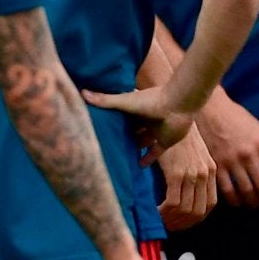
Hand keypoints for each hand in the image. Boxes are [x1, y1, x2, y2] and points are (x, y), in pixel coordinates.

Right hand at [83, 81, 198, 152]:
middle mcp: (145, 119)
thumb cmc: (150, 101)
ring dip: (134, 147)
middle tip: (107, 146)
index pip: (121, 116)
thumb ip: (104, 100)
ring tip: (120, 157)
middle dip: (123, 136)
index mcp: (136, 108)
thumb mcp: (124, 102)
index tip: (99, 129)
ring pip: (142, 141)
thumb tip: (81, 92)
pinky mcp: (164, 142)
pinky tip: (138, 167)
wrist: (177, 106)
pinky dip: (147, 159)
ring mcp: (155, 131)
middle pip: (132, 130)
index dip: (112, 121)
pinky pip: (154, 153)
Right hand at [156, 123, 216, 229]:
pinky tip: (155, 211)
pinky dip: (163, 212)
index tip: (183, 223)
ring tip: (160, 221)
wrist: (172, 113)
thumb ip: (190, 173)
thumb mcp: (191, 154)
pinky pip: (172, 203)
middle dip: (183, 224)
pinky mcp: (177, 173)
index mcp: (210, 171)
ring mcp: (192, 175)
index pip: (210, 205)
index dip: (196, 218)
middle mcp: (204, 174)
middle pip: (199, 212)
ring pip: (185, 210)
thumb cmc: (177, 132)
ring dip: (172, 220)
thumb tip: (180, 194)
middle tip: (169, 227)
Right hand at [198, 93, 258, 208]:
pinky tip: (238, 201)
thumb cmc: (238, 119)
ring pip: (246, 191)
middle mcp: (248, 154)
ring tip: (255, 205)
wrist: (211, 109)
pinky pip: (226, 189)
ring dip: (253, 202)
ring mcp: (231, 161)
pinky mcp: (215, 165)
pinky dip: (234, 199)